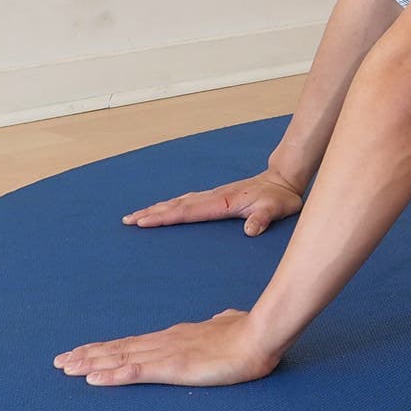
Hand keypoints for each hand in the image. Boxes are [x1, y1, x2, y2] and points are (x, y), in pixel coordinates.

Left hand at [54, 309, 280, 387]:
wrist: (259, 334)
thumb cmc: (248, 331)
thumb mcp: (228, 326)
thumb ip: (220, 324)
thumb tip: (220, 320)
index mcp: (175, 337)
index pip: (134, 344)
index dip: (108, 349)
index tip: (86, 352)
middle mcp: (163, 343)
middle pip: (118, 350)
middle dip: (88, 356)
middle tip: (61, 361)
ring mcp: (165, 354)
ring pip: (119, 359)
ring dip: (90, 365)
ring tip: (66, 368)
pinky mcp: (172, 367)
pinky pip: (135, 372)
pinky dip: (111, 375)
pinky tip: (93, 379)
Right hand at [122, 171, 303, 235]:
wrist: (283, 180)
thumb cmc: (280, 198)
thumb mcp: (276, 209)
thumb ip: (263, 219)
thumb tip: (251, 231)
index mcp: (222, 203)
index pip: (187, 212)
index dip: (165, 217)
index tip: (143, 221)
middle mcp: (213, 197)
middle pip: (176, 206)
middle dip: (151, 213)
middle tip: (127, 221)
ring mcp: (213, 196)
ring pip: (179, 202)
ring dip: (157, 208)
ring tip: (136, 216)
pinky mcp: (216, 197)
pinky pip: (187, 201)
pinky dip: (171, 205)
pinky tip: (164, 208)